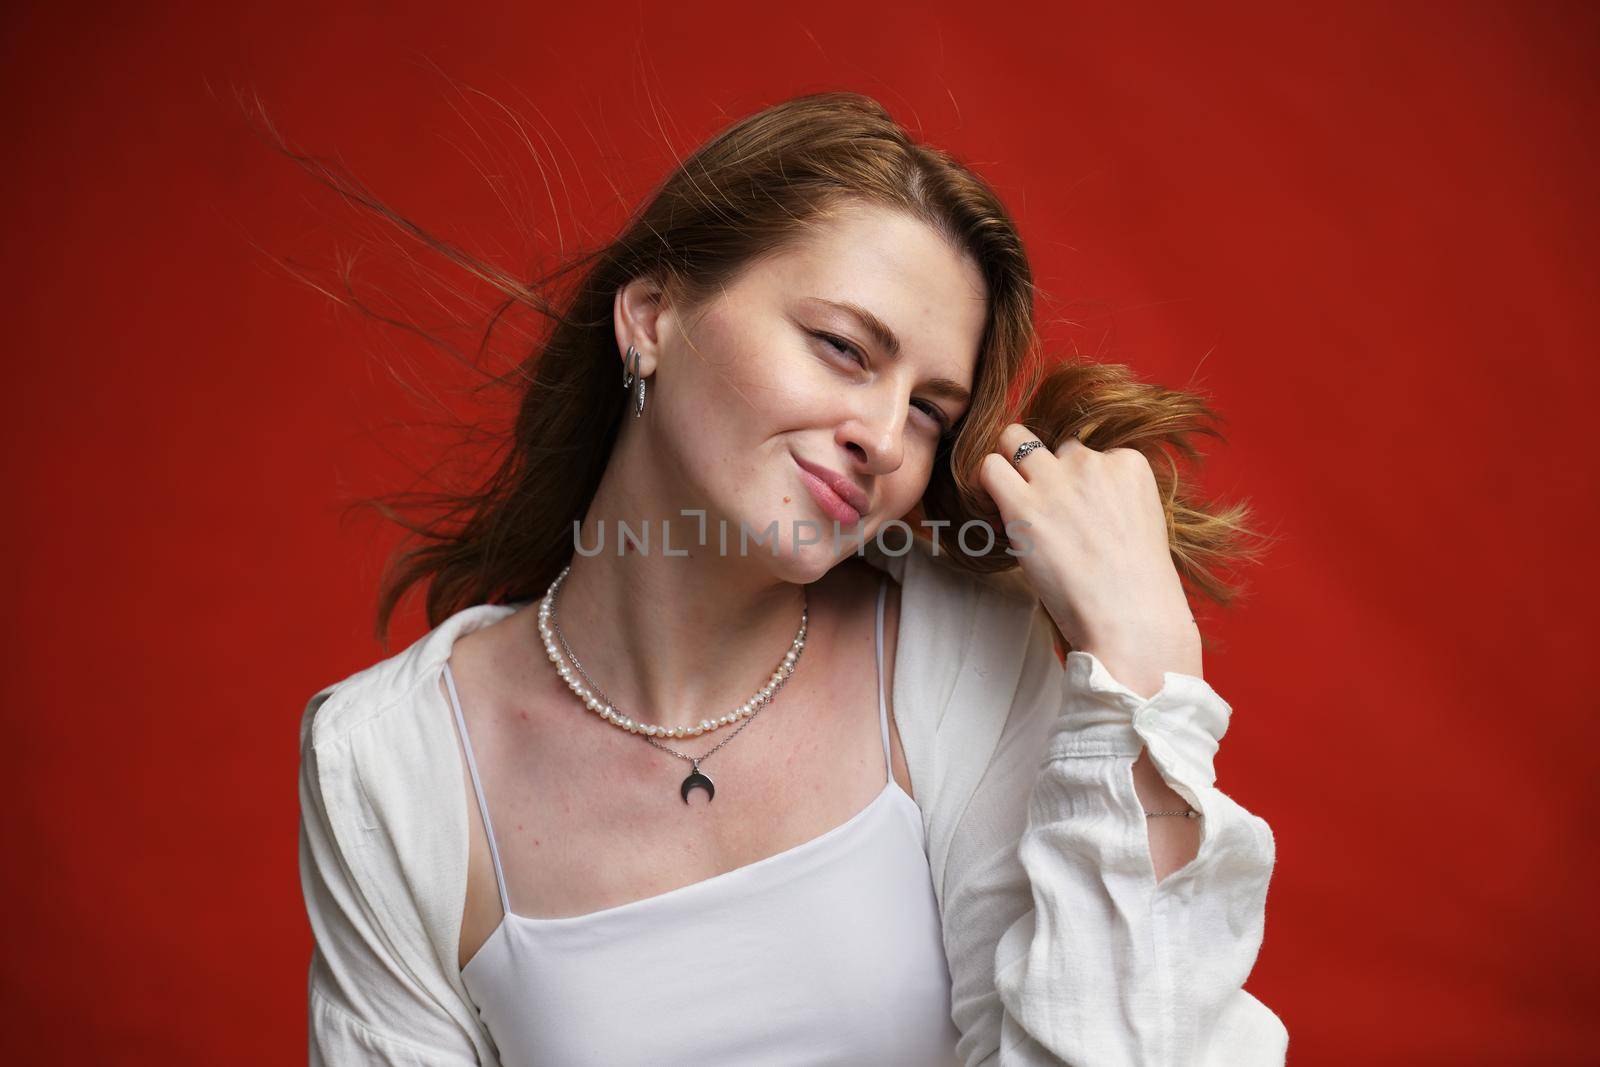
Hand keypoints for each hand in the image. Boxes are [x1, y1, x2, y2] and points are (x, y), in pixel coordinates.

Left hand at [977, 424, 1201, 694]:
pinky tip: (995, 512)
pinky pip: (990, 468)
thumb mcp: (1137, 522)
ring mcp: (1056, 480)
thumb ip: (1107, 497)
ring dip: (1011, 468)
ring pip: (1014, 440)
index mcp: (1128, 463)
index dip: (1075, 483)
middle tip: (1038, 502)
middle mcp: (1092, 461)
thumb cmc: (1135, 586)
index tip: (1076, 516)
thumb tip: (1065, 497)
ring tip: (1014, 505)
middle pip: (1052, 444)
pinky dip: (986, 484)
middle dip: (1042, 465)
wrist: (1132, 618)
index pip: (1088, 453)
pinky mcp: (1023, 505)